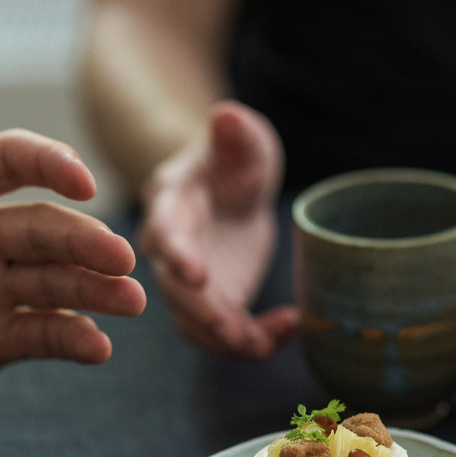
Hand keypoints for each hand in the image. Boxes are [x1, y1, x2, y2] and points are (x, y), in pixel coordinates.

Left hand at [0, 104, 145, 432]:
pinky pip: (42, 337)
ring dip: (98, 289)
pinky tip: (96, 348)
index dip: (49, 163)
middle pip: (47, 228)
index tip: (80, 181)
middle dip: (88, 240)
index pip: (7, 163)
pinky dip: (74, 340)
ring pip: (57, 283)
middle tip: (119, 259)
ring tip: (131, 303)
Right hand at [138, 100, 297, 357]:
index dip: (178, 254)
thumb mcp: (243, 142)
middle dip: (205, 315)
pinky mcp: (212, 304)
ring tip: (272, 342)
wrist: (229, 188)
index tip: (197, 275)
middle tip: (237, 335)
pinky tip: (289, 329)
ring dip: (230, 341)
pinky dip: (254, 341)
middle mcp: (168, 249)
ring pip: (196, 323)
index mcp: (170, 204)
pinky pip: (225, 334)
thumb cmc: (233, 159)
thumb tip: (227, 114)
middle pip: (175, 290)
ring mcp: (187, 282)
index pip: (166, 230)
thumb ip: (237, 135)